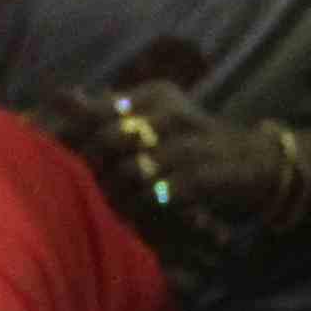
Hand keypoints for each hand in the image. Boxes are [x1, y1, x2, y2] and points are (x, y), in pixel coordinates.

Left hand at [45, 65, 269, 252]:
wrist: (253, 160)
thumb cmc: (191, 142)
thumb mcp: (154, 118)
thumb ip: (110, 110)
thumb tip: (62, 96)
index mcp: (156, 94)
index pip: (102, 110)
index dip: (75, 135)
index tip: (57, 158)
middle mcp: (174, 111)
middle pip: (114, 138)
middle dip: (93, 168)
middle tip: (81, 189)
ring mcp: (193, 142)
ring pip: (136, 168)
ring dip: (116, 193)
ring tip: (104, 206)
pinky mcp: (208, 173)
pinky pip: (164, 192)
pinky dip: (144, 206)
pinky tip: (134, 216)